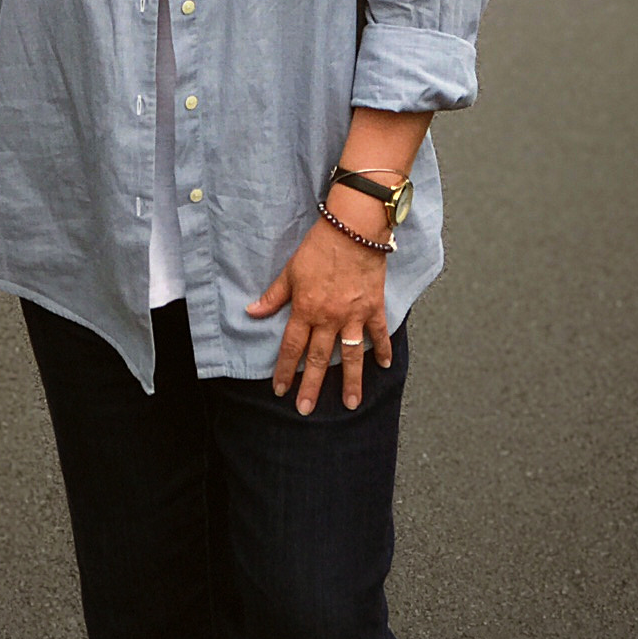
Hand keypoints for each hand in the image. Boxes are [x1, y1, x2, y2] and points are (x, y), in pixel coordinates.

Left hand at [245, 212, 391, 415]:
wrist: (352, 229)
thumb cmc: (319, 246)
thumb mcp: (290, 270)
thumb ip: (274, 295)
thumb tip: (252, 311)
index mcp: (306, 308)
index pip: (292, 347)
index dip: (285, 370)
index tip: (280, 390)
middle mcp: (329, 318)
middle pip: (318, 358)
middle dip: (311, 386)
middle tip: (306, 409)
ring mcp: (354, 315)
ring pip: (351, 355)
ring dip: (351, 381)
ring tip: (350, 404)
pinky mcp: (373, 307)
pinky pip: (379, 334)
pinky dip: (384, 350)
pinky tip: (385, 366)